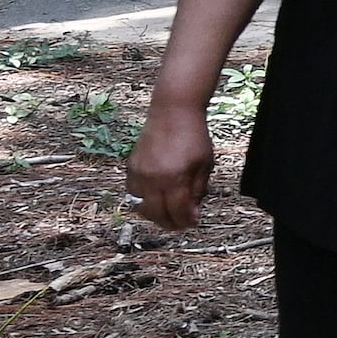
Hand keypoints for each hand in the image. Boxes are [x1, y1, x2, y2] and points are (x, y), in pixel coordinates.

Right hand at [127, 109, 216, 232]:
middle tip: (180, 224)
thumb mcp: (205, 163)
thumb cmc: (193, 135)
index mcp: (175, 178)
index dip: (186, 221)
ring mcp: (139, 174)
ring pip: (141, 207)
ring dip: (155, 215)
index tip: (193, 223)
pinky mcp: (131, 168)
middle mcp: (154, 179)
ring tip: (168, 214)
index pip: (178, 211)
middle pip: (157, 214)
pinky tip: (155, 201)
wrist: (172, 112)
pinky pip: (133, 194)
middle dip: (170, 223)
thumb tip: (193, 212)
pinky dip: (143, 202)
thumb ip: (198, 189)